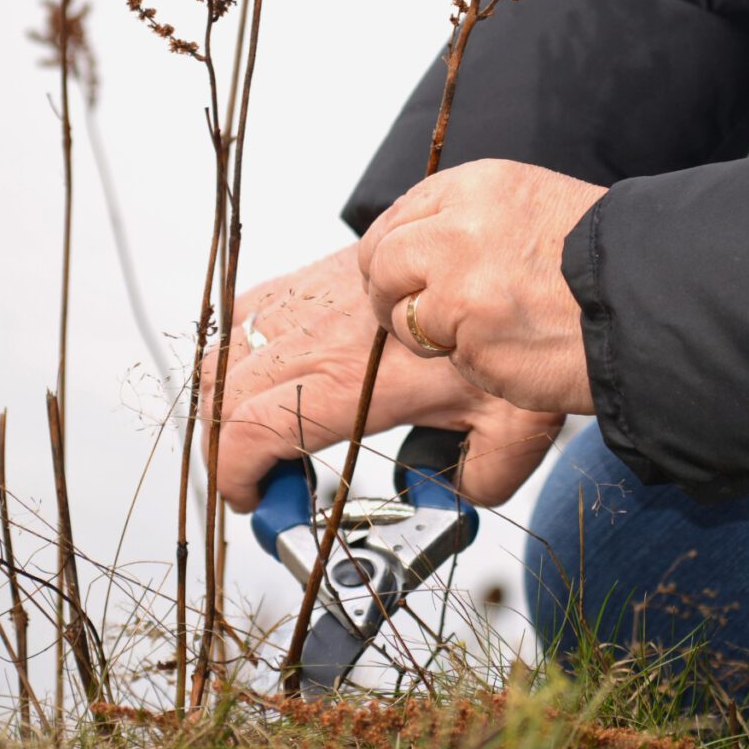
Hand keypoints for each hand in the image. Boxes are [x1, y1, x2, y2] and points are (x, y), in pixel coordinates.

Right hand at [203, 243, 565, 510]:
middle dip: (223, 442)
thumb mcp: (513, 423)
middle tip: (261, 472)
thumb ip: (479, 477)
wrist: (525, 251)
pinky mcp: (323, 271)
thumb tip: (453, 497)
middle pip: (226, 391)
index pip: (255, 429)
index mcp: (356, 382)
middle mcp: (324, 336)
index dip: (234, 471)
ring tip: (256, 423)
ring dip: (226, 393)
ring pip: (228, 346)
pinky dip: (239, 344)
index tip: (252, 497)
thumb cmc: (520, 326)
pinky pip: (249, 307)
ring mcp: (317, 297)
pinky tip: (263, 366)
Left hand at [358, 159, 605, 413]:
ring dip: (428, 333)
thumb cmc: (596, 255)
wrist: (653, 300)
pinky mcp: (472, 346)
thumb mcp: (527, 202)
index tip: (392, 273)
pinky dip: (469, 360)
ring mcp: (460, 293)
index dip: (388, 252)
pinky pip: (447, 358)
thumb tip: (405, 242)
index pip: (395, 219)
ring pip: (404, 319)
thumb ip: (461, 216)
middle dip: (388, 294)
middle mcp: (457, 233)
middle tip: (406, 312)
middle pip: (380, 266)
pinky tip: (512, 347)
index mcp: (473, 187)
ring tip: (480, 330)